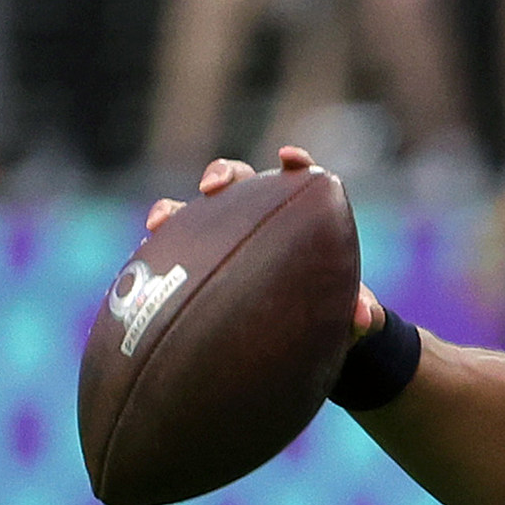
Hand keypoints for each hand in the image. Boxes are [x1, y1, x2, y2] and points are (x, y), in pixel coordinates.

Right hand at [147, 146, 385, 336]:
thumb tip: (364, 316)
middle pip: (237, 182)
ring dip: (173, 210)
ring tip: (160, 222)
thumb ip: (361, 315)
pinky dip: (155, 255)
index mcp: (298, 219)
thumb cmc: (331, 319)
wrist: (307, 345)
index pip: (297, 181)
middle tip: (213, 187)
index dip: (295, 164)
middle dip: (221, 174)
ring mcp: (223, 239)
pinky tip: (140, 264)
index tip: (290, 158)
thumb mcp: (349, 321)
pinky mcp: (196, 266)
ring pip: (194, 213)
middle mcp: (256, 219)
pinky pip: (171, 255)